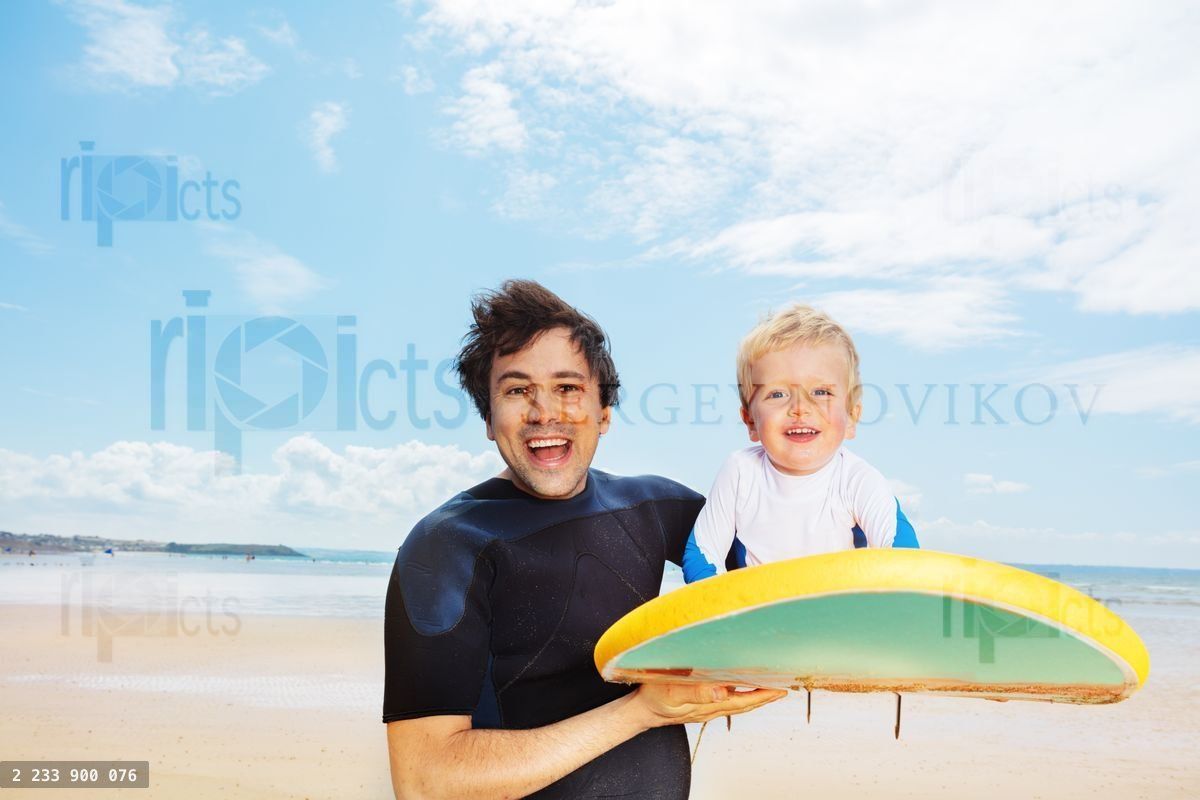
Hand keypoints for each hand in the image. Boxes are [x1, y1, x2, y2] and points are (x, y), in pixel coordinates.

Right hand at [631, 682, 786, 727]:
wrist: (641, 710)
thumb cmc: (654, 699)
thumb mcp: (672, 692)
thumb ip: (696, 692)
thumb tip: (722, 691)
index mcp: (709, 705)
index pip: (744, 702)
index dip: (763, 696)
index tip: (780, 689)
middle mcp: (711, 708)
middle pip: (745, 704)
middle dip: (766, 697)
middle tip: (783, 688)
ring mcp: (707, 706)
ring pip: (738, 702)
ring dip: (755, 696)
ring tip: (770, 687)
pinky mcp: (700, 702)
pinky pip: (727, 699)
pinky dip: (740, 694)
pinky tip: (742, 687)